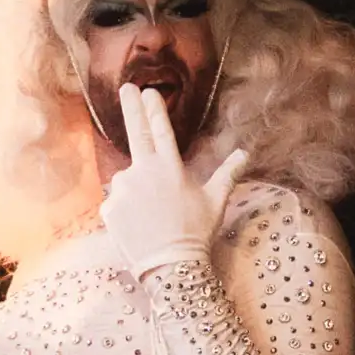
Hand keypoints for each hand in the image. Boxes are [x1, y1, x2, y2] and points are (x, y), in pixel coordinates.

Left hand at [100, 83, 247, 277]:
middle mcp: (144, 171)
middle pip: (136, 133)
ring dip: (135, 190)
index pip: (161, 129)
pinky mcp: (109, 207)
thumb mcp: (216, 200)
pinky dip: (124, 210)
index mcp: (170, 166)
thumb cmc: (196, 232)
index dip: (154, 109)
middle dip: (131, 106)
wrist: (170, 267)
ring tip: (150, 216)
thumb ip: (228, 173)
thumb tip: (245, 153)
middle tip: (126, 87)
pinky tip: (138, 225)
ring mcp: (124, 188)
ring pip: (127, 180)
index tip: (147, 91)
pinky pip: (116, 203)